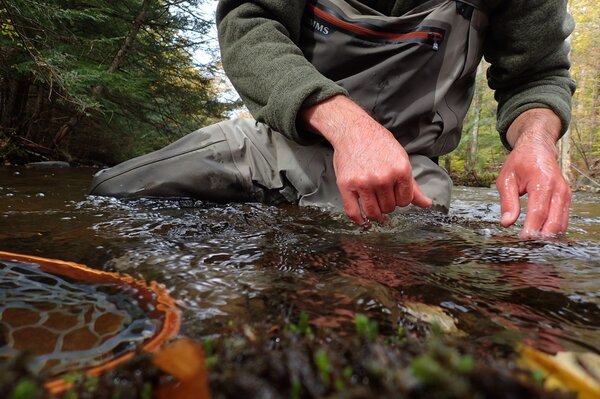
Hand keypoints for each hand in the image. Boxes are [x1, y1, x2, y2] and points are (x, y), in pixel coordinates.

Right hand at [301, 96, 431, 223]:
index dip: (400, 199)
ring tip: (375, 207)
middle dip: (387, 204)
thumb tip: (426, 204)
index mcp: (401, 170)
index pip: (405, 201)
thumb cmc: (378, 143)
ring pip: (374, 212)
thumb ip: (412, 184)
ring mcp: (364, 183)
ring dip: (376, 213)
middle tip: (382, 195)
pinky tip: (362, 220)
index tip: (394, 194)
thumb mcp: (401, 159)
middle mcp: (383, 178)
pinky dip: (358, 220)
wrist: (353, 130)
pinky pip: (352, 211)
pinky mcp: (346, 185)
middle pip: (390, 207)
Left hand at [497, 109, 570, 237]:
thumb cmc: (520, 162)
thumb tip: (507, 223)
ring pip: (561, 224)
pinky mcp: (566, 199)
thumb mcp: (506, 179)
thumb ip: (507, 202)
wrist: (538, 148)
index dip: (531, 229)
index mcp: (542, 182)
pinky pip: (563, 220)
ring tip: (531, 242)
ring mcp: (565, 195)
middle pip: (554, 222)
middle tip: (525, 245)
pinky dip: (552, 230)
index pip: (539, 212)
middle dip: (540, 236)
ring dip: (547, 236)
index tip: (522, 240)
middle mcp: (558, 189)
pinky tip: (539, 235)